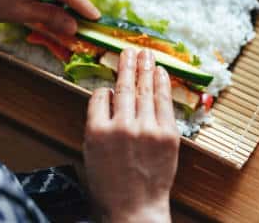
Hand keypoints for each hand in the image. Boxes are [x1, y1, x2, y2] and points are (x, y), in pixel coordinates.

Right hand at [84, 49, 179, 222]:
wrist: (136, 209)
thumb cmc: (110, 186)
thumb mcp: (91, 153)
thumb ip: (97, 122)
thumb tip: (107, 96)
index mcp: (97, 132)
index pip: (99, 96)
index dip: (104, 91)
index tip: (110, 87)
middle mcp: (122, 126)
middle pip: (123, 87)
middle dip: (127, 65)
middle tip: (128, 50)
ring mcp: (147, 129)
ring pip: (144, 90)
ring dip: (145, 68)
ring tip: (145, 53)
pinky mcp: (168, 134)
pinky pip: (164, 102)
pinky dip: (162, 85)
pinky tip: (160, 72)